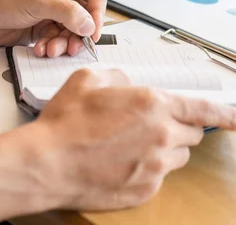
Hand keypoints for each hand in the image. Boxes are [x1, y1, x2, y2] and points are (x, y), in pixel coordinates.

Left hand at [0, 0, 106, 56]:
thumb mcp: (38, 2)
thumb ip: (67, 12)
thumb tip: (89, 24)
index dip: (97, 14)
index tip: (93, 32)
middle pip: (84, 17)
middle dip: (78, 34)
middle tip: (73, 47)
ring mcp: (50, 12)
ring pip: (70, 32)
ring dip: (62, 43)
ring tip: (50, 49)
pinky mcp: (40, 27)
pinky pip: (55, 40)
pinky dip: (50, 46)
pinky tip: (40, 49)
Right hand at [13, 69, 235, 211]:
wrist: (49, 163)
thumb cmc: (65, 123)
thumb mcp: (86, 81)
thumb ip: (116, 77)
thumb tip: (125, 84)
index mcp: (151, 104)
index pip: (202, 109)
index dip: (225, 113)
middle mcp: (161, 136)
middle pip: (190, 134)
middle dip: (175, 127)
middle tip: (146, 126)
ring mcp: (156, 166)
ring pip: (176, 157)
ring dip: (162, 149)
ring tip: (128, 146)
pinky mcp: (145, 189)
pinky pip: (158, 177)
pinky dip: (145, 168)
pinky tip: (118, 163)